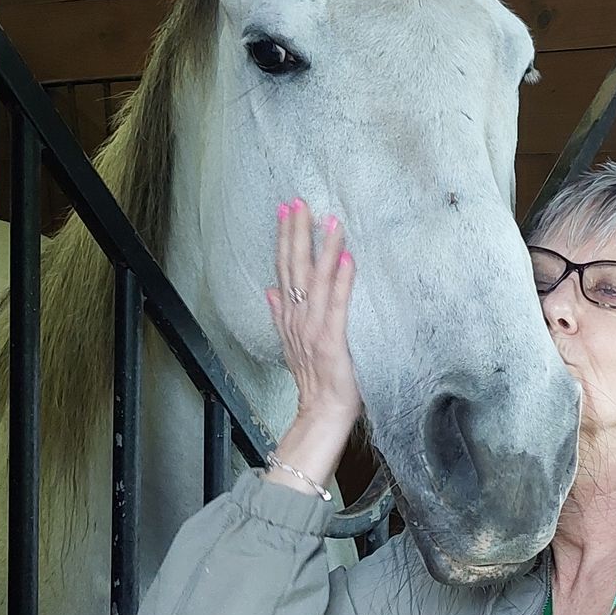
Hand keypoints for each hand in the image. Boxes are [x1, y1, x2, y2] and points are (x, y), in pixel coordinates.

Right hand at [265, 200, 361, 489]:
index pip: (284, 269)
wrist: (322, 412)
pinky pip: (336, 305)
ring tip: (328, 219)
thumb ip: (281, 316)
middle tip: (299, 201)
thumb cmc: (315, 380)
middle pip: (294, 267)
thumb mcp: (293, 343)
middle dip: (296, 232)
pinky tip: (345, 257)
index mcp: (290, 316)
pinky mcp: (332, 341)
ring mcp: (314, 328)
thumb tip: (270, 291)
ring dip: (321, 248)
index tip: (286, 210)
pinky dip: (340, 281)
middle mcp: (298, 318)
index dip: (284, 238)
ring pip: (314, 280)